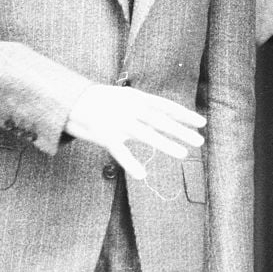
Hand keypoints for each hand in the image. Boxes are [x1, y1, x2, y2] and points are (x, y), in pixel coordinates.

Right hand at [64, 85, 204, 178]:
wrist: (70, 100)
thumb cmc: (102, 100)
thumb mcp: (125, 96)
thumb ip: (144, 106)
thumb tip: (167, 116)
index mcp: (137, 98)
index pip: (166, 106)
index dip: (184, 114)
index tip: (202, 122)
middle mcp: (130, 109)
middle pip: (161, 121)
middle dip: (181, 131)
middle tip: (200, 141)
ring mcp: (118, 122)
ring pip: (146, 135)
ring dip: (166, 145)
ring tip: (183, 154)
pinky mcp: (104, 136)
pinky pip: (120, 152)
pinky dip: (131, 164)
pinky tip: (142, 175)